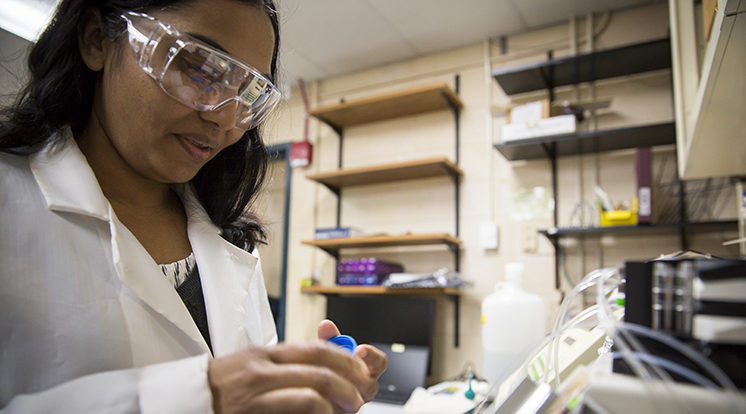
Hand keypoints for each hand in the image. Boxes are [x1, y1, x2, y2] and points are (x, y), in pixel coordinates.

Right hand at [208, 342, 367, 413]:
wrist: (185, 402)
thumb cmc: (221, 389)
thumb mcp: (253, 368)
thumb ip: (286, 364)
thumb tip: (328, 356)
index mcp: (266, 354)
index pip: (317, 348)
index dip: (346, 358)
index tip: (363, 368)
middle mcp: (262, 369)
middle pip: (320, 368)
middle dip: (349, 382)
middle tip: (360, 397)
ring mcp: (256, 392)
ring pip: (311, 391)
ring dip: (336, 402)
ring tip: (346, 410)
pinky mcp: (252, 412)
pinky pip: (296, 407)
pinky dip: (316, 412)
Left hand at [317, 320, 387, 401]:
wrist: (316, 391)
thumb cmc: (328, 370)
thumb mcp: (330, 352)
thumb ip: (331, 340)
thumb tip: (326, 325)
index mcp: (367, 371)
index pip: (379, 362)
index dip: (371, 356)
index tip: (359, 349)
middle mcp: (364, 388)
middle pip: (370, 384)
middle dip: (354, 373)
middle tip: (342, 367)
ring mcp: (354, 401)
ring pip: (355, 397)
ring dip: (342, 386)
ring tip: (327, 377)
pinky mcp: (340, 411)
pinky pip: (338, 405)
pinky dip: (330, 396)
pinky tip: (321, 389)